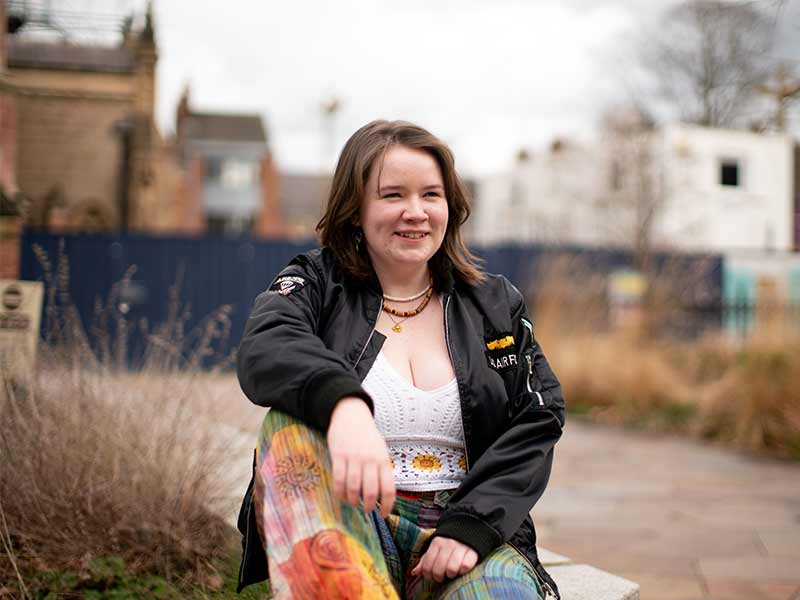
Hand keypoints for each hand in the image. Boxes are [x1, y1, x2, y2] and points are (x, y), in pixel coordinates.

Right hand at [327, 397, 395, 516]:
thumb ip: (382, 469)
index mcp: (383, 460)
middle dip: (368, 506)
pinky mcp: (339, 456)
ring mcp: (354, 458)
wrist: (351, 414)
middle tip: (366, 510)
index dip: (387, 506)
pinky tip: (341, 495)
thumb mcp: (380, 450)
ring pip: (353, 488)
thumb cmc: (367, 436)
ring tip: (353, 502)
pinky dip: (340, 492)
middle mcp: (370, 460)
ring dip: (352, 500)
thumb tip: (382, 495)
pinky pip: (338, 480)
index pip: (389, 489)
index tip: (384, 514)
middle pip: (370, 491)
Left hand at [411, 537, 477, 581]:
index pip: (427, 566)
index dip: (428, 575)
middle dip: (439, 577)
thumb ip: (425, 560)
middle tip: (442, 576)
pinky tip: (461, 568)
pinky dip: (463, 571)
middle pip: (438, 570)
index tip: (431, 577)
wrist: (469, 528)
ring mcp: (461, 547)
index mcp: (436, 543)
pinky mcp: (472, 552)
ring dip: (451, 575)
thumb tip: (414, 572)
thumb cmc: (448, 543)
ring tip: (452, 572)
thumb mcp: (435, 548)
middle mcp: (448, 544)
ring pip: (451, 570)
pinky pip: (465, 567)